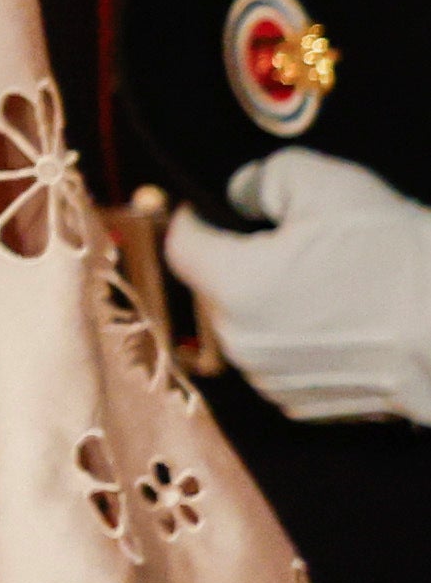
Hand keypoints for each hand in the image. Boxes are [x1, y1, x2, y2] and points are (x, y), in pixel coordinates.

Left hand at [172, 153, 430, 420]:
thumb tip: (241, 192)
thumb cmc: (401, 260)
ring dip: (278, 303)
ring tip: (339, 282)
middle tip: (304, 243)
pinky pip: (286, 360)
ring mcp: (272, 381)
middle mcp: (240, 343)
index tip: (224, 207)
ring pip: (253, 326)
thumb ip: (265, 178)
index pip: (181, 245)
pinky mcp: (306, 405)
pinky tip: (351, 319)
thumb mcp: (330, 185)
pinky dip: (306, 339)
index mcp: (231, 287)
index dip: (200, 217)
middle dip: (248, 261)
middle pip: (219, 288)